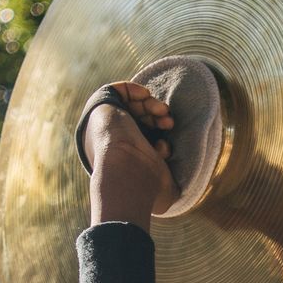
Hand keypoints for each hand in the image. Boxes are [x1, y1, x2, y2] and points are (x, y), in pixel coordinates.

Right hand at [84, 81, 177, 227]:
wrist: (127, 171)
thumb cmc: (147, 187)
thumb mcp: (167, 191)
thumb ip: (171, 187)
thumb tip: (181, 189)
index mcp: (124, 161)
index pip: (142, 141)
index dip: (157, 137)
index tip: (167, 144)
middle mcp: (112, 143)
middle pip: (138, 122)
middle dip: (157, 120)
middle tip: (169, 123)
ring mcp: (106, 125)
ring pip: (131, 107)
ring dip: (151, 106)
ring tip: (163, 113)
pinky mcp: (101, 107)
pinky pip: (116, 90)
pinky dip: (134, 90)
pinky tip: (147, 97)